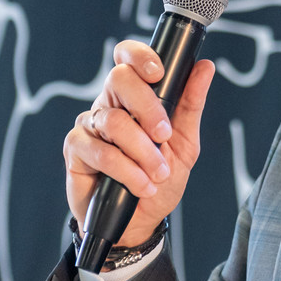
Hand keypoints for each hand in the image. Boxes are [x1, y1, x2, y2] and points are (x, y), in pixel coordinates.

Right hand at [64, 41, 214, 247]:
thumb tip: (205, 67)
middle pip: (118, 79)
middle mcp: (108, 105)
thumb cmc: (158, 181)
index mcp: (133, 97)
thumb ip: (190, 105)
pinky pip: (100, 151)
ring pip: (113, 121)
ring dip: (143, 151)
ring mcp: (89, 126)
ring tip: (157, 174)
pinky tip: (139, 185)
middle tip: (164, 135)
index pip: (128, 59)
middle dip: (148, 107)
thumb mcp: (184, 144)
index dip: (140, 57)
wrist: (139, 224)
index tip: (159, 74)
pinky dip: (125, 170)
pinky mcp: (75, 150)